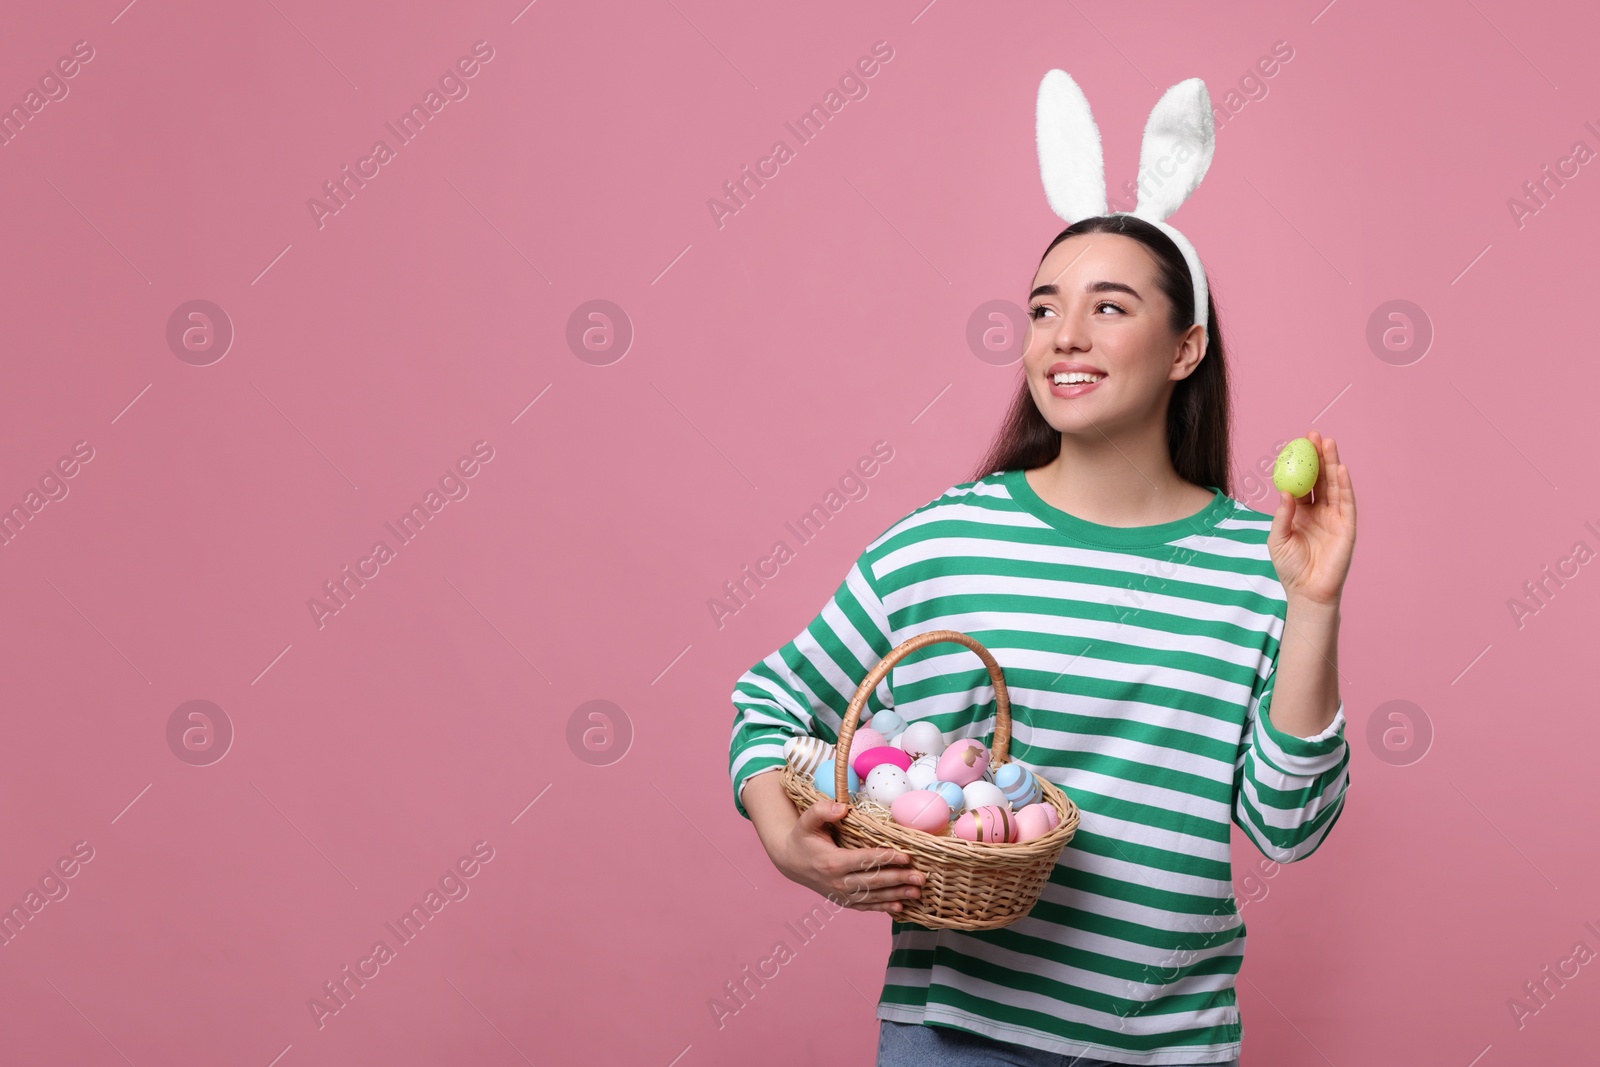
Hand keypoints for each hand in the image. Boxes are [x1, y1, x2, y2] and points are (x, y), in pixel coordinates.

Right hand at [770, 801, 924, 914]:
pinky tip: (900, 907)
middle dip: (898, 879)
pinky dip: (883, 908)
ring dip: (896, 895)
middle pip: (873, 881)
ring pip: (873, 897)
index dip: (885, 858)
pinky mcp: (843, 901)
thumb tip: (843, 808)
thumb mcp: (807, 820)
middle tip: (920, 877)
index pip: (864, 861)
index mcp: (831, 862)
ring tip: (916, 892)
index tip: (905, 856)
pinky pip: (866, 906)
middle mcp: (837, 882)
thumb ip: (822, 810)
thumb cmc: (802, 837)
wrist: (790, 862)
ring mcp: (841, 894)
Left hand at [1268, 430, 1355, 606]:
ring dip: (1332, 464)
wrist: (1306, 591)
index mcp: (1301, 512)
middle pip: (1320, 478)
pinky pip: (1346, 502)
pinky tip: (1340, 469)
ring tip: (1328, 443)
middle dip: (1318, 457)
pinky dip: (1344, 485)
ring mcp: (1335, 517)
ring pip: (1334, 485)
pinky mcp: (1347, 526)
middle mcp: (1320, 511)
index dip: (1301, 464)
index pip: (1303, 483)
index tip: (1296, 445)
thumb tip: (1285, 492)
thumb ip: (1282, 515)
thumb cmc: (1289, 567)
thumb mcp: (1277, 539)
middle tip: (1314, 435)